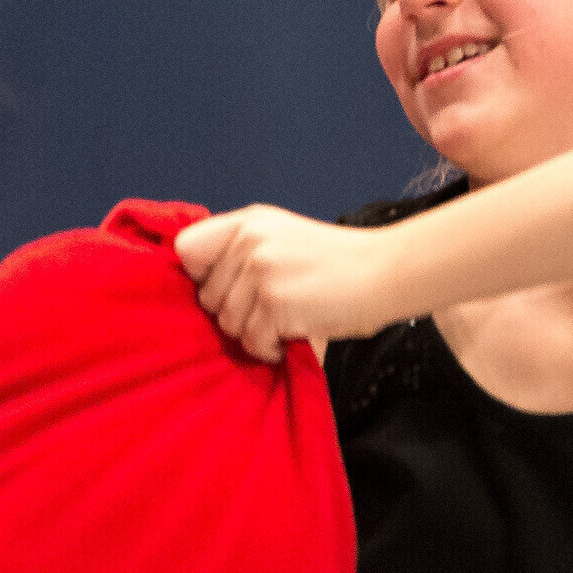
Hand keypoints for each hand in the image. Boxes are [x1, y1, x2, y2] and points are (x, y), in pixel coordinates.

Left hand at [172, 206, 387, 361]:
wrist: (386, 272)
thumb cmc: (338, 264)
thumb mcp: (283, 239)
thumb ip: (244, 252)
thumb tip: (203, 289)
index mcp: (247, 222)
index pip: (187, 248)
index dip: (201, 276)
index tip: (225, 289)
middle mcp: (247, 241)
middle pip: (206, 297)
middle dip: (235, 313)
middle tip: (271, 311)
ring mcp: (259, 270)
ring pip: (227, 323)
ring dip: (254, 333)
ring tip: (286, 322)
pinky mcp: (274, 301)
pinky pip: (252, 341)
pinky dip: (270, 349)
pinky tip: (292, 336)